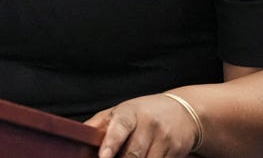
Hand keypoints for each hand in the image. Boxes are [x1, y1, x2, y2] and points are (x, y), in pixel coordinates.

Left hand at [86, 93, 200, 157]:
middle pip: (133, 153)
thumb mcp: (121, 112)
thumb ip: (99, 125)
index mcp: (130, 112)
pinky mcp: (176, 151)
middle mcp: (149, 124)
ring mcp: (164, 138)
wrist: (183, 110)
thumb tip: (78, 138)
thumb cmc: (144, 112)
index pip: (120, 127)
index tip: (103, 157)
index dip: (111, 143)